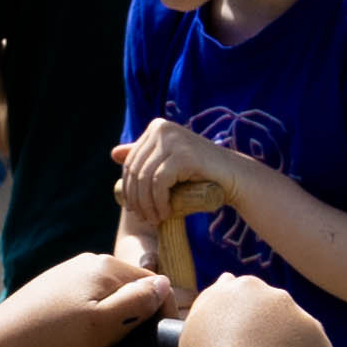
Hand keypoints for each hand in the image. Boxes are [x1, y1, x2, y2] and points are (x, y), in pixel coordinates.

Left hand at [0, 248, 181, 346]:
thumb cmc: (52, 341)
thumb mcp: (105, 326)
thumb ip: (138, 302)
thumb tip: (165, 283)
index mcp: (104, 267)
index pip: (153, 285)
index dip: (162, 317)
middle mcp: (85, 266)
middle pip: (129, 296)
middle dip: (136, 332)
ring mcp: (66, 280)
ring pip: (107, 308)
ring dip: (115, 339)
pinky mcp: (51, 296)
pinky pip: (85, 312)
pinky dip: (93, 335)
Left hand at [111, 114, 241, 256]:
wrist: (233, 176)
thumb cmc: (200, 172)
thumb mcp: (168, 162)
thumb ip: (144, 156)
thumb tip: (113, 154)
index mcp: (156, 127)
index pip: (130, 161)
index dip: (128, 188)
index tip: (134, 209)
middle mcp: (162, 128)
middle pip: (136, 170)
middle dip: (136, 198)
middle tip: (144, 218)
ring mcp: (173, 139)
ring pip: (145, 178)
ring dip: (147, 204)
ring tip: (155, 219)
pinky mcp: (183, 154)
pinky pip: (159, 183)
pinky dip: (159, 202)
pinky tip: (166, 213)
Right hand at [172, 268, 340, 346]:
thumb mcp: (197, 327)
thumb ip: (214, 298)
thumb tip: (230, 278)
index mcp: (245, 287)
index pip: (252, 304)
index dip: (245, 332)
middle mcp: (279, 297)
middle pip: (279, 319)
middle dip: (271, 341)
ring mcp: (306, 323)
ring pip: (302, 342)